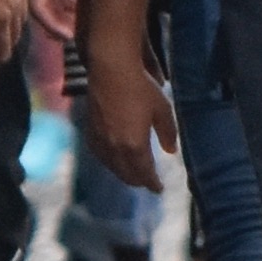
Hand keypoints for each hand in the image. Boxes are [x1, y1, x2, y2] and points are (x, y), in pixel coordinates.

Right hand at [24, 0, 80, 42]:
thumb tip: (77, 5)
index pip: (39, 8)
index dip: (53, 25)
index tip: (71, 37)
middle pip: (44, 9)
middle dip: (60, 24)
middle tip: (82, 36)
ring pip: (51, 2)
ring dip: (65, 15)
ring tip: (85, 25)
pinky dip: (68, 2)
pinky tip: (83, 7)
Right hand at [77, 31, 172, 192]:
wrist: (110, 71)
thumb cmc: (141, 88)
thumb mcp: (162, 110)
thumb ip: (168, 133)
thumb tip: (171, 151)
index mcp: (134, 146)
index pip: (144, 173)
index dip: (152, 184)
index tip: (159, 189)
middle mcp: (115, 148)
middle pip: (126, 174)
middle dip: (138, 181)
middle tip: (147, 182)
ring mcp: (100, 141)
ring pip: (111, 167)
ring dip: (123, 173)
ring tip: (132, 173)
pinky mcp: (90, 131)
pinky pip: (100, 155)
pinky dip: (109, 162)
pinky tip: (113, 158)